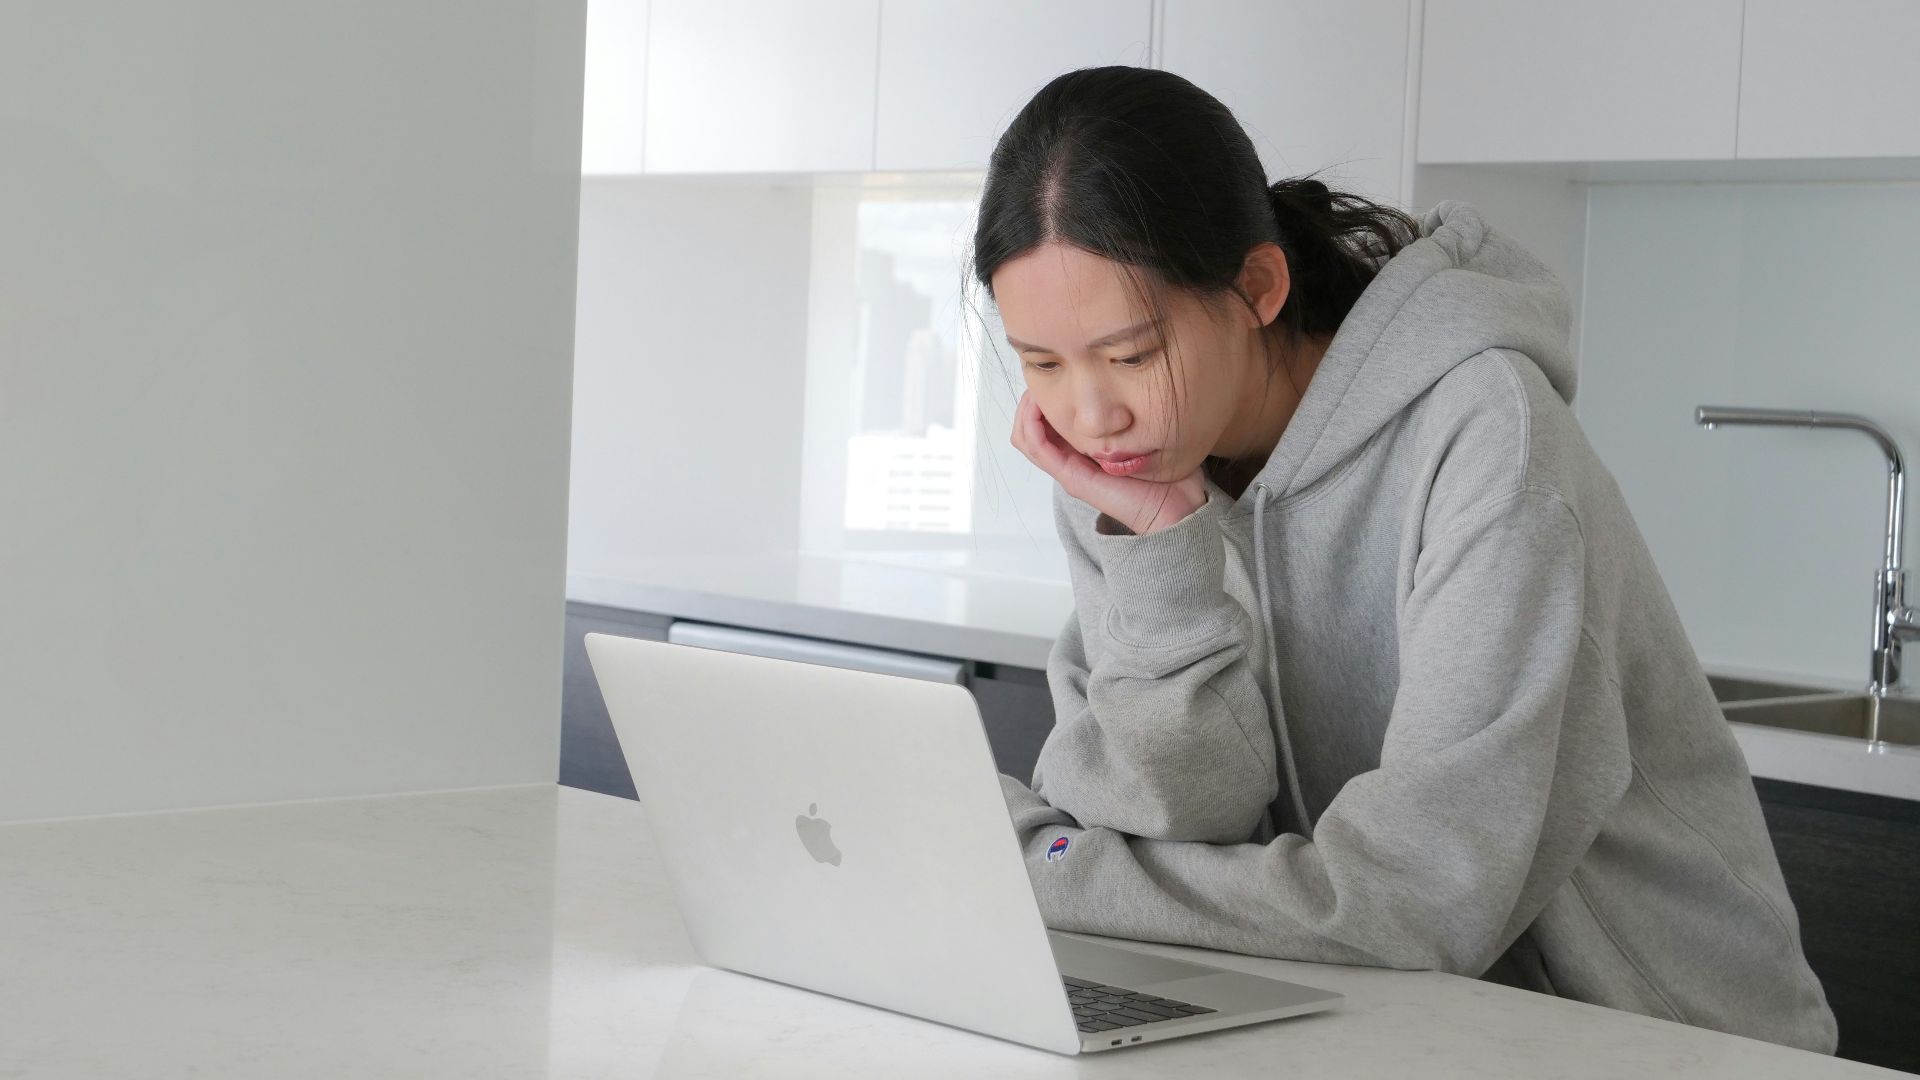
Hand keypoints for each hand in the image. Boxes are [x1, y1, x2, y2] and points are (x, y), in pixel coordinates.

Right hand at [1011, 389, 1206, 535]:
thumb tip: (1135, 380)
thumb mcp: (1146, 433)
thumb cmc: (1166, 474)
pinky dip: (1031, 424)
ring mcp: (1068, 470)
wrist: (1175, 508)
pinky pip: (1037, 448)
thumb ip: (1134, 413)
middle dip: (1030, 398)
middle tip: (1041, 375)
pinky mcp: (1072, 477)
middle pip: (1029, 428)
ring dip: (1026, 409)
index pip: (1046, 422)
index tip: (1055, 371)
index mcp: (1083, 452)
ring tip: (1036, 387)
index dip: (1044, 396)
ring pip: (1026, 437)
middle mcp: (1071, 461)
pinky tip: (1039, 404)